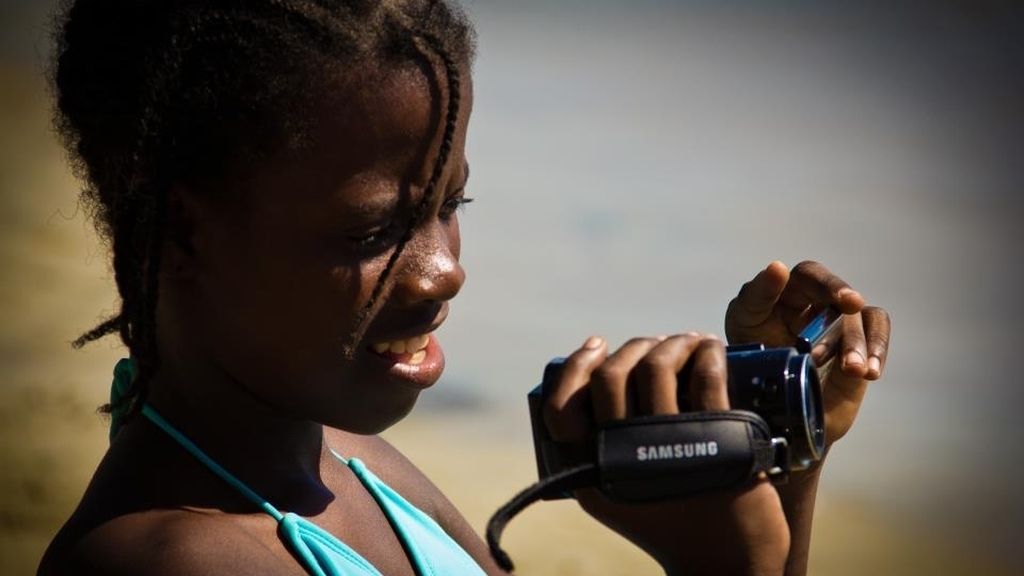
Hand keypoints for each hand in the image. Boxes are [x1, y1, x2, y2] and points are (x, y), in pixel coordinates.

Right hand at [542, 334, 789, 575]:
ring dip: (671, 342)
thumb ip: (594, 456)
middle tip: (653, 346)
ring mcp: (673, 447)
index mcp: (593, 471)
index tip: (596, 345)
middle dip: (632, 347)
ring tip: (685, 341)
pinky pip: (707, 379)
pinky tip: (710, 348)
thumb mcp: (615, 497)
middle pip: (612, 376)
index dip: (574, 367)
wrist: (727, 562)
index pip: (561, 408)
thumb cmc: (671, 523)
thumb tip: (593, 384)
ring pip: (657, 367)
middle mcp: (626, 456)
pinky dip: (707, 352)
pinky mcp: (720, 441)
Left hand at [725, 261, 890, 574]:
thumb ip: (728, 342)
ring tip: (854, 368)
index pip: (774, 278)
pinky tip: (868, 373)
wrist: (773, 426)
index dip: (776, 280)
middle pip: (822, 282)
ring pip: (856, 311)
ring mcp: (833, 319)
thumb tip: (742, 307)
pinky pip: (876, 327)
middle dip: (835, 290)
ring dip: (857, 337)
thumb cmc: (745, 387)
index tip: (779, 274)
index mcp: (767, 301)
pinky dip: (877, 347)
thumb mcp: (731, 364)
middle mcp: (802, 303)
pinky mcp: (857, 341)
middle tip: (847, 303)